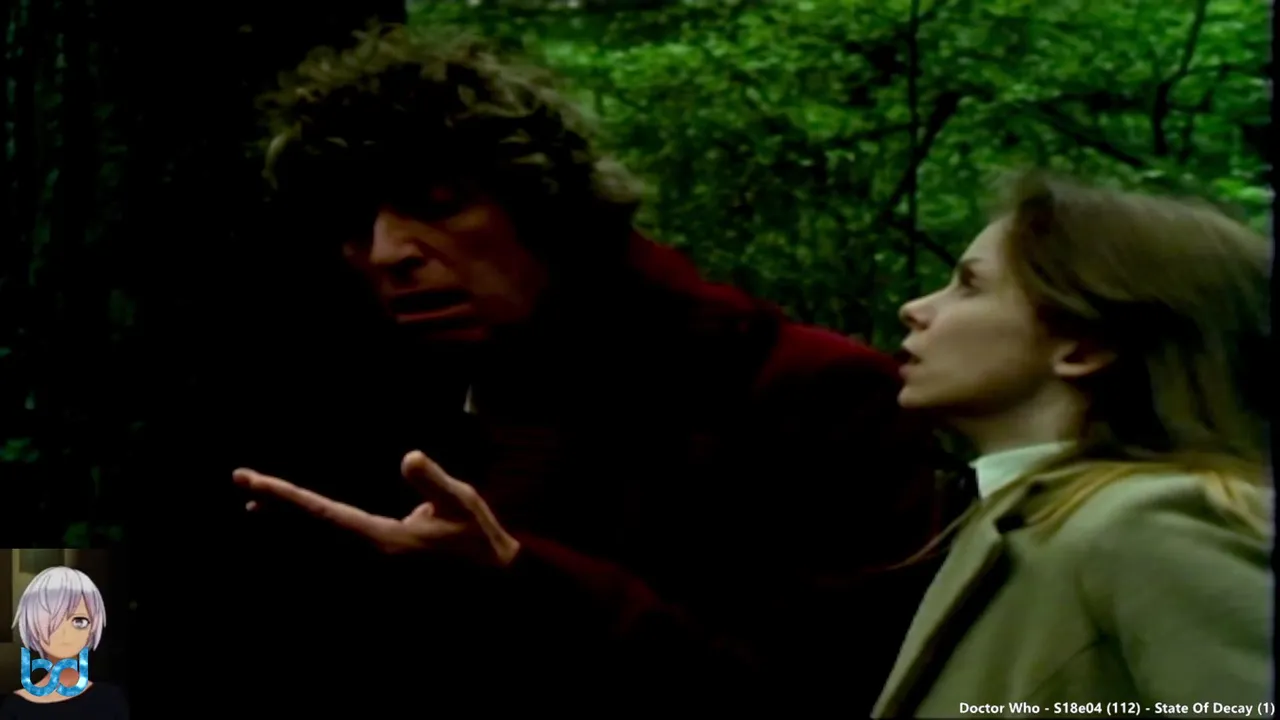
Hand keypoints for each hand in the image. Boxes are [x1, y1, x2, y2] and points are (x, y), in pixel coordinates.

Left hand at [232, 450, 520, 566]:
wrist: (496, 589)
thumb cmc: (479, 543)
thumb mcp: (462, 503)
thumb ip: (432, 482)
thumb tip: (407, 457)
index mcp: (381, 542)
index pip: (320, 514)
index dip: (283, 496)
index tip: (250, 480)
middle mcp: (366, 562)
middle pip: (308, 533)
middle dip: (276, 507)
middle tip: (244, 485)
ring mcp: (369, 576)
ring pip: (315, 550)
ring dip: (287, 528)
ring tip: (258, 509)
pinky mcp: (377, 579)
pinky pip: (332, 560)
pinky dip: (310, 544)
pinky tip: (299, 535)